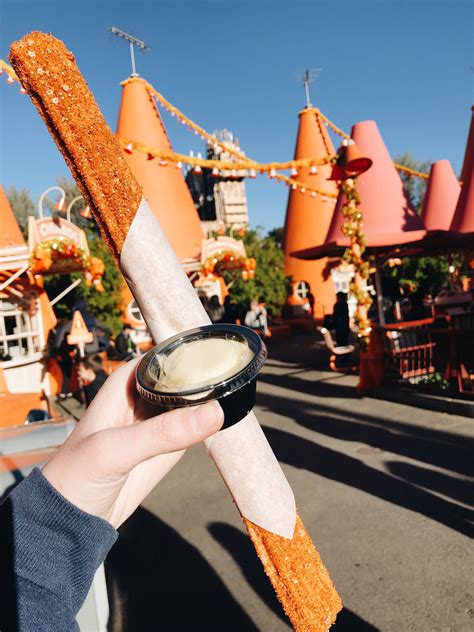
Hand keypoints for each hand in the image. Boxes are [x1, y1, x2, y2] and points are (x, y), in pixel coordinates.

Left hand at [43, 358, 222, 527]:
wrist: (70, 521)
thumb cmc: (75, 476)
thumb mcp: (115, 450)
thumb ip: (163, 433)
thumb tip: (214, 412)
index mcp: (125, 383)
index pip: (164, 355)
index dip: (190, 350)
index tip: (222, 349)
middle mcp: (143, 397)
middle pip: (183, 375)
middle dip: (207, 372)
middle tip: (239, 371)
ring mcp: (157, 422)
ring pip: (192, 400)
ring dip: (212, 397)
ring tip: (240, 389)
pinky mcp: (169, 446)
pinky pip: (195, 427)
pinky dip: (210, 423)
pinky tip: (230, 416)